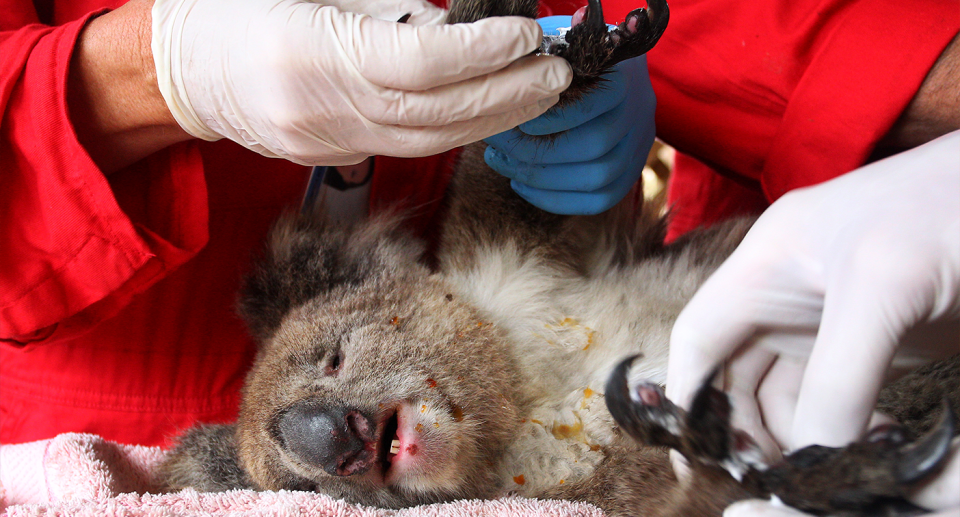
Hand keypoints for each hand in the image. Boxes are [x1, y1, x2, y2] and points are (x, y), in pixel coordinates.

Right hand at [151, 0, 572, 165]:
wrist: (186, 69)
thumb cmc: (241, 7)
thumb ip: (388, 7)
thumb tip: (461, 25)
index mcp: (311, 51)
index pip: (417, 62)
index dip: (480, 52)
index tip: (525, 36)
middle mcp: (321, 108)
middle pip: (434, 113)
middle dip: (505, 94)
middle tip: (555, 73)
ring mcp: (326, 142)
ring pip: (427, 142)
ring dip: (492, 119)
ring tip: (538, 95)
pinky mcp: (331, 158)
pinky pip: (406, 148)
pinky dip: (454, 131)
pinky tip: (491, 113)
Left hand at [483, 16, 655, 214]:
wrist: (606, 73)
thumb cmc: (569, 56)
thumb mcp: (557, 42)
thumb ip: (540, 54)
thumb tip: (508, 70)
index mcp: (624, 76)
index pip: (597, 101)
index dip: (556, 117)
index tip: (519, 120)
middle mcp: (637, 112)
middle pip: (595, 146)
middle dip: (537, 152)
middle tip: (496, 146)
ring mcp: (637, 147)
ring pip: (598, 178)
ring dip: (542, 178)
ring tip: (503, 163)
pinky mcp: (628, 174)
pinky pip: (598, 200)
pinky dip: (556, 199)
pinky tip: (521, 183)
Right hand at [666, 131, 959, 510]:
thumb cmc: (948, 207)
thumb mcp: (882, 285)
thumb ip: (837, 374)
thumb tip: (813, 457)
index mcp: (765, 262)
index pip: (699, 334)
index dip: (687, 391)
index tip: (693, 452)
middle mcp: (787, 293)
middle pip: (737, 374)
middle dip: (744, 427)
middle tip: (770, 476)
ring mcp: (832, 320)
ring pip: (787, 395)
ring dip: (799, 438)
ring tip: (828, 470)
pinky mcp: (878, 343)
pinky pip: (840, 400)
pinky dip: (844, 432)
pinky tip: (872, 448)